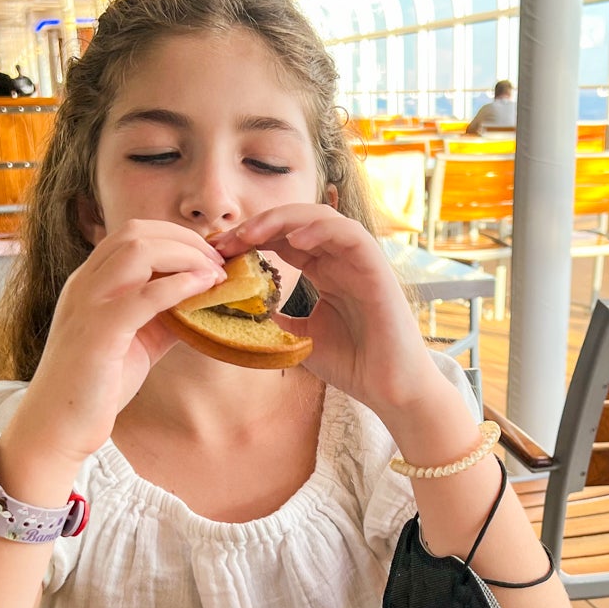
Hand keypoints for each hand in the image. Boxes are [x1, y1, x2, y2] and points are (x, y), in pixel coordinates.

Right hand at [5, 221, 225, 473]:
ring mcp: (88, 304)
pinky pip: (142, 296)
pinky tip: (202, 288)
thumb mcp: (137, 342)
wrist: (57, 427)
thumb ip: (164, 317)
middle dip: (186, 239)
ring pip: (138, 251)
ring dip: (186, 256)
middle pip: (137, 233)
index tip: (210, 256)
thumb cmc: (95, 386)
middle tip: (220, 261)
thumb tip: (203, 300)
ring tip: (215, 273)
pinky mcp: (97, 332)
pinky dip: (177, 285)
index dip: (176, 237)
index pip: (133, 236)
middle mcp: (85, 284)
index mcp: (90, 282)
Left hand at [210, 206, 450, 418]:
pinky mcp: (377, 268)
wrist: (390, 390)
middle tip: (224, 241)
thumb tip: (240, 308)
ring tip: (250, 234)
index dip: (249, 240)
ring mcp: (359, 261)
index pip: (282, 240)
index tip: (218, 252)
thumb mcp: (300, 338)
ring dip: (282, 220)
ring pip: (321, 218)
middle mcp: (341, 260)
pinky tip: (293, 240)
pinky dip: (321, 230)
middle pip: (296, 222)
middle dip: (257, 226)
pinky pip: (349, 234)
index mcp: (324, 271)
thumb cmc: (354, 364)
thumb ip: (276, 319)